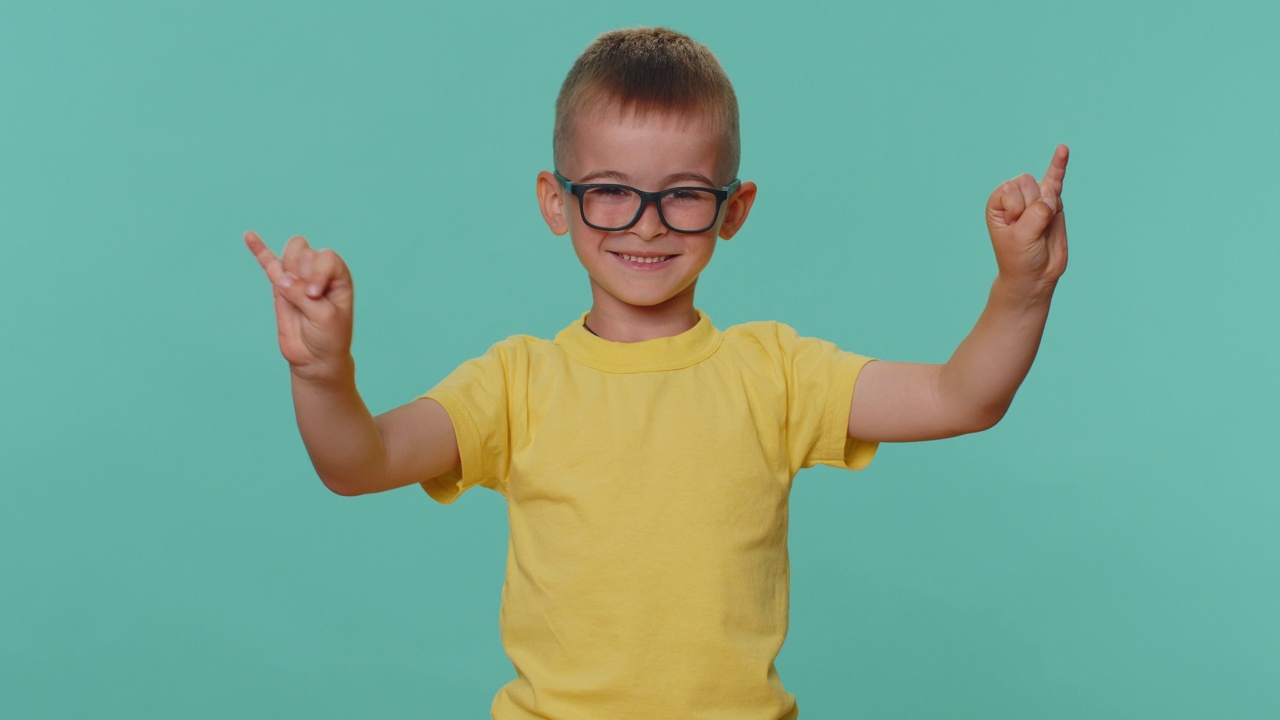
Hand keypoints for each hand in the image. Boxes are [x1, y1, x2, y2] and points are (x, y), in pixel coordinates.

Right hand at [244, 231, 354, 380]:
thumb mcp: (324, 317)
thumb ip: (303, 296)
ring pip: (289, 255)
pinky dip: (259, 249)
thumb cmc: (329, 337)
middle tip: (307, 299)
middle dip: (303, 273)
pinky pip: (267, 263)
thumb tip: (281, 278)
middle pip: (306, 252)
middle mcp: (319, 273)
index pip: (326, 258)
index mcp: (339, 277)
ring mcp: (298, 278)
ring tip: (293, 293)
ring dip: (288, 269)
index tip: (314, 296)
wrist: (315, 359)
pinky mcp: (279, 288)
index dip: (317, 272)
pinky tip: (249, 236)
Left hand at [985, 144, 1068, 298]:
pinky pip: (1057, 179)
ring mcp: (1035, 198)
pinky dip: (1060, 165)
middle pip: (1028, 182)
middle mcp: (1014, 197)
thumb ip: (1037, 214)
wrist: (1035, 275)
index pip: (1011, 188)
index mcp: (997, 203)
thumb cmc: (1020, 257)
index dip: (1017, 209)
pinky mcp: (1053, 203)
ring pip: (1045, 187)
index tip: (1015, 229)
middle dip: (1033, 207)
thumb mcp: (1022, 237)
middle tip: (1030, 229)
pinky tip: (1062, 149)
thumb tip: (1054, 198)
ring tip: (1041, 226)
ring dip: (1047, 205)